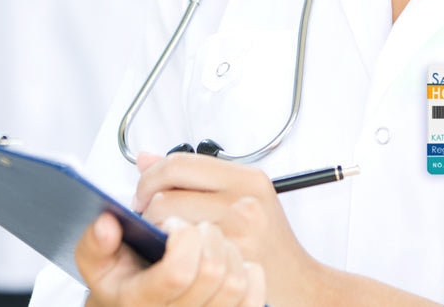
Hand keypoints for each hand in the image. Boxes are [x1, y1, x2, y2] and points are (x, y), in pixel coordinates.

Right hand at [77, 212, 264, 306]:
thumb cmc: (123, 285)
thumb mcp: (97, 266)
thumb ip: (95, 243)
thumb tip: (107, 224)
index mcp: (140, 301)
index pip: (178, 271)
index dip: (181, 236)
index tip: (172, 223)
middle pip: (211, 270)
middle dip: (204, 233)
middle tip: (192, 227)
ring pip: (235, 279)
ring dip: (225, 248)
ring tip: (209, 241)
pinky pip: (254, 293)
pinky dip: (248, 269)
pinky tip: (229, 260)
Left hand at [133, 152, 318, 306]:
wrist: (299, 284)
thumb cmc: (268, 241)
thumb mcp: (239, 196)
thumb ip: (193, 176)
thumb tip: (145, 158)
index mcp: (247, 178)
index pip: (179, 163)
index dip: (150, 177)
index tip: (143, 192)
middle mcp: (244, 201)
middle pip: (167, 192)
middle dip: (147, 206)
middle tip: (148, 218)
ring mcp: (236, 232)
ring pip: (166, 220)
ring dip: (153, 230)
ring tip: (162, 236)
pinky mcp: (227, 261)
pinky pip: (177, 250)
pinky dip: (167, 251)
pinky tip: (174, 254)